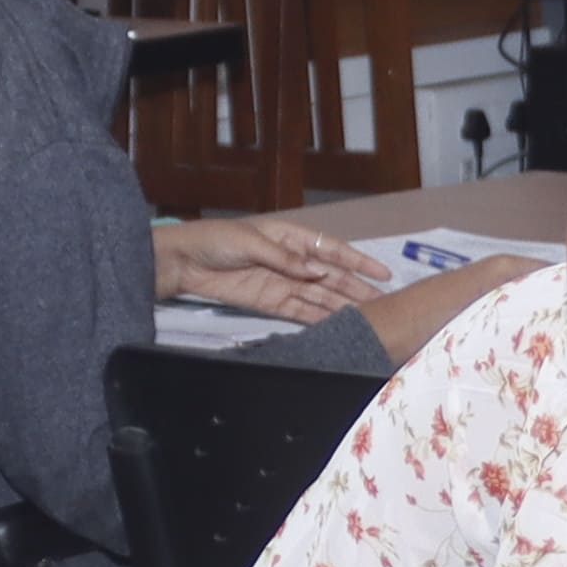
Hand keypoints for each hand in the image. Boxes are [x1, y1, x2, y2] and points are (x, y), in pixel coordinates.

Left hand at [155, 214, 381, 322]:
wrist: (183, 262)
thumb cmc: (215, 241)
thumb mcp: (250, 242)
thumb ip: (285, 259)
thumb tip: (318, 272)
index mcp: (291, 238)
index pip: (331, 250)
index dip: (358, 261)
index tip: (382, 273)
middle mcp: (293, 262)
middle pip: (331, 277)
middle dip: (356, 289)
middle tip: (382, 303)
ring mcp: (283, 284)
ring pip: (320, 297)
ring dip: (342, 307)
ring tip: (368, 319)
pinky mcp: (271, 303)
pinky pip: (301, 312)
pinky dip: (318, 320)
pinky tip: (338, 327)